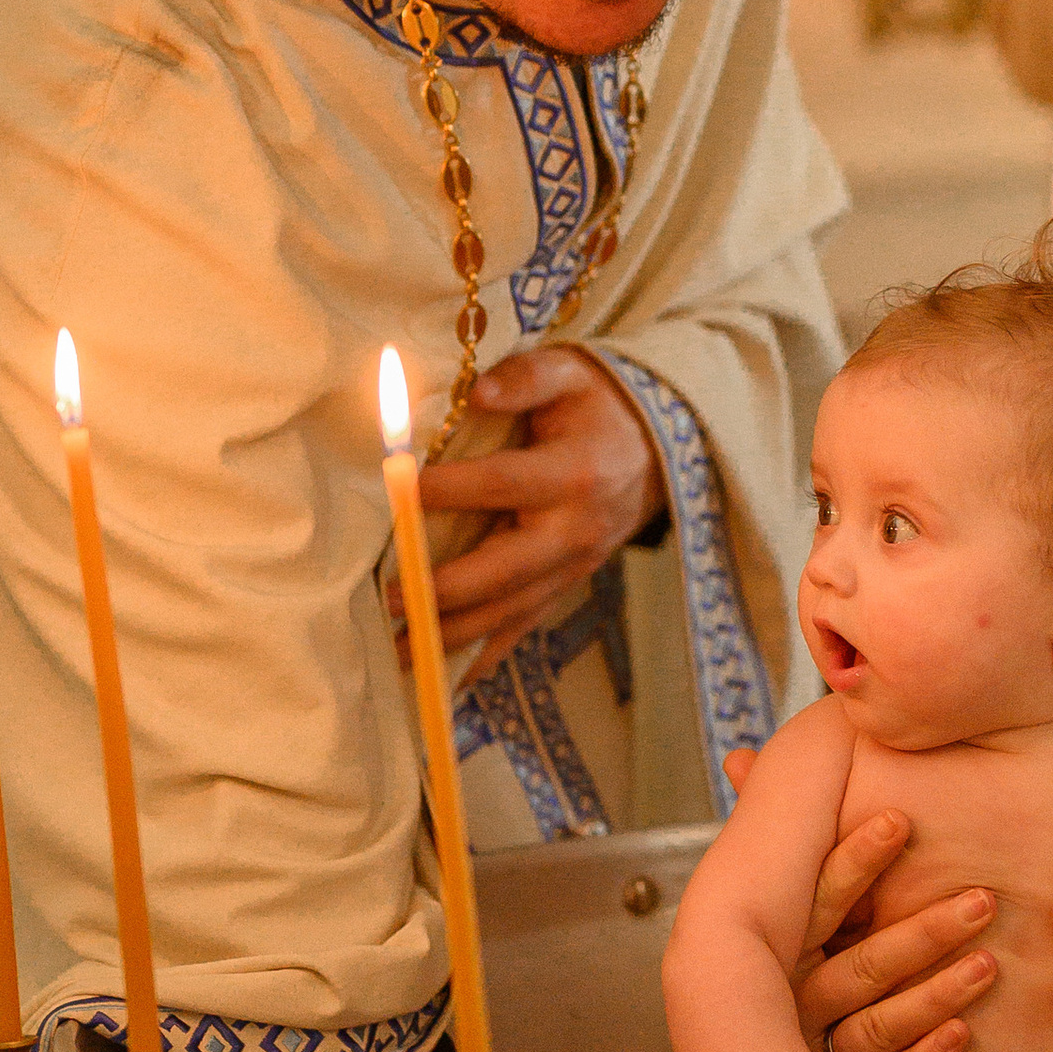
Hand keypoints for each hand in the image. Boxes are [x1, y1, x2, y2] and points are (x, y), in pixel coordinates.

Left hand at [414, 348, 664, 667]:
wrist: (661, 447)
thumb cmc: (600, 404)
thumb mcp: (570, 372)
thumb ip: (525, 378)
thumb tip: (477, 393)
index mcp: (575, 473)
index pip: (502, 484)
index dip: (448, 489)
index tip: (396, 487)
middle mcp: (575, 530)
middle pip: (504, 570)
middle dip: (445, 589)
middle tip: (391, 597)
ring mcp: (574, 567)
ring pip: (509, 611)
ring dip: (452, 635)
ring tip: (399, 651)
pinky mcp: (568, 586)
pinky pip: (524, 627)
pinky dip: (485, 655)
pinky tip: (445, 680)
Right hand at [724, 773, 988, 1051]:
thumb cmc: (797, 970)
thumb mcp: (792, 904)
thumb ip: (784, 834)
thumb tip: (740, 755)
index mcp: (777, 953)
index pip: (817, 904)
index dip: (855, 862)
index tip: (900, 821)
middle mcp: (789, 1007)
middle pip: (858, 967)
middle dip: (922, 931)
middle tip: (985, 899)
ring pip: (874, 1026)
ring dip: (935, 994)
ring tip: (990, 963)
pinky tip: (962, 1034)